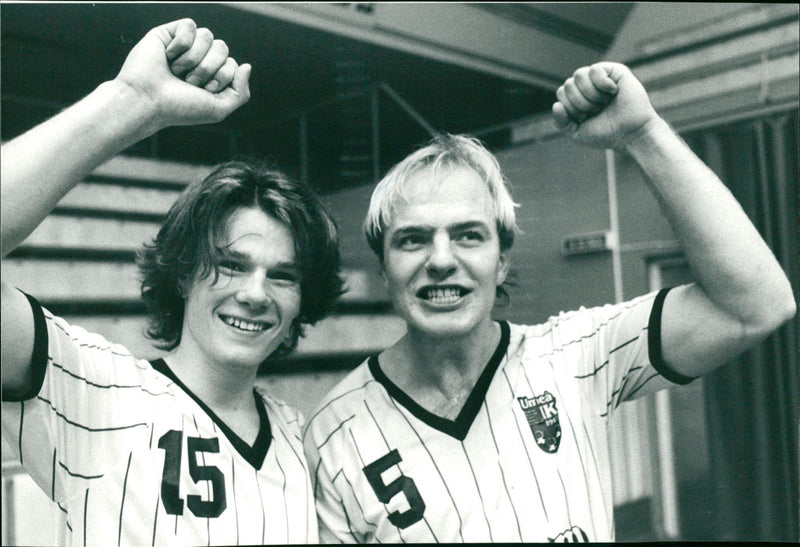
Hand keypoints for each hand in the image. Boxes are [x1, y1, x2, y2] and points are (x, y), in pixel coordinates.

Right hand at [115, 18, 249, 129]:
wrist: (148, 101)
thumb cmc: (180, 107)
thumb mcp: (218, 109)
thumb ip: (240, 92)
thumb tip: (247, 65)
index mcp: (212, 75)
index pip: (233, 64)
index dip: (221, 78)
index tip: (202, 91)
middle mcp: (199, 59)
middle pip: (223, 48)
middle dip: (208, 68)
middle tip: (188, 82)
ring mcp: (184, 46)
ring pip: (208, 35)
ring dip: (194, 58)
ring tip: (177, 71)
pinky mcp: (168, 33)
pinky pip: (190, 26)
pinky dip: (181, 43)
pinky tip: (168, 56)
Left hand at [552, 62, 658, 149]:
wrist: (631, 134)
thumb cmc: (607, 133)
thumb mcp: (577, 133)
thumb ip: (561, 122)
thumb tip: (556, 105)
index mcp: (577, 98)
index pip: (561, 93)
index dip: (571, 107)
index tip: (586, 117)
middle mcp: (587, 86)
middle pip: (568, 84)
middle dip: (580, 103)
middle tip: (597, 110)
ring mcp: (600, 77)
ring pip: (578, 75)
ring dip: (590, 94)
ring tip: (604, 102)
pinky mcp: (614, 70)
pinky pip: (595, 69)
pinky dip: (602, 84)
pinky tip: (613, 91)